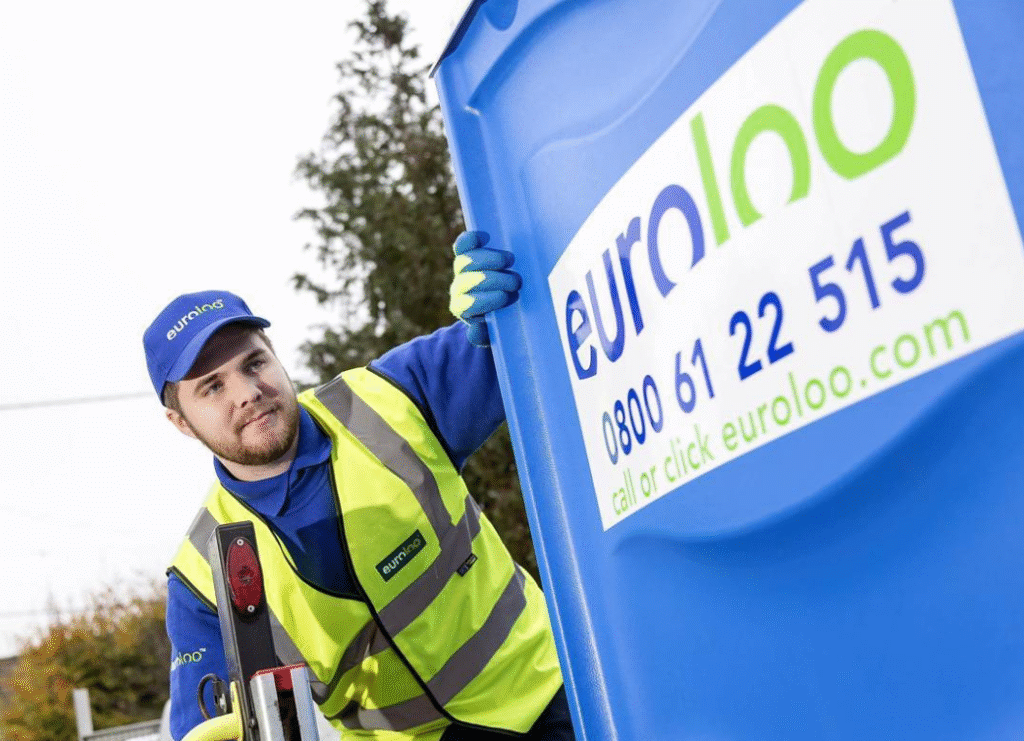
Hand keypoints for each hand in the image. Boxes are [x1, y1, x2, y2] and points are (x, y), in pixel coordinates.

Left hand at [449, 231, 521, 346]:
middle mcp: (459, 289)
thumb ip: (484, 335)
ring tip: (510, 260)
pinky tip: (486, 237)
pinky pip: (463, 245)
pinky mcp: (465, 253)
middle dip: (494, 280)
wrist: (495, 304)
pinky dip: (472, 240)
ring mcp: (461, 271)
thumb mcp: (492, 334)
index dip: (487, 300)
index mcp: (463, 309)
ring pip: (465, 262)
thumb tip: (476, 329)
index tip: (506, 297)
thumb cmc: (497, 321)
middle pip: (468, 281)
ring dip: (489, 259)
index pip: (469, 305)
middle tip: (516, 282)